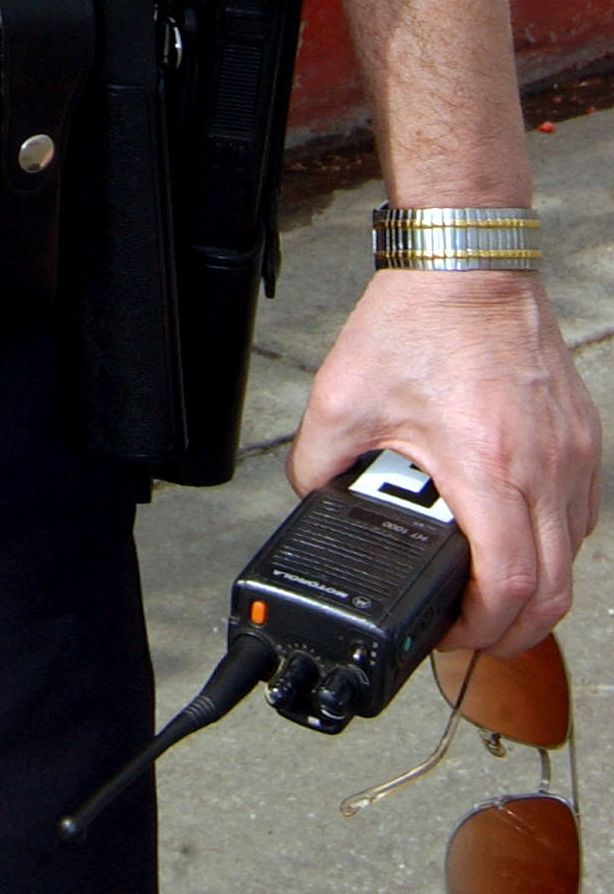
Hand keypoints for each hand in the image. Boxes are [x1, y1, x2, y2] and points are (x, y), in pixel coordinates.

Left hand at [289, 270, 602, 656]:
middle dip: (512, 631)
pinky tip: (513, 537)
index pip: (509, 584)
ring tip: (486, 591)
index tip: (449, 630)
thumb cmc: (416, 320)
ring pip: (573, 559)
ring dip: (535, 591)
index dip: (481, 629)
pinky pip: (580, 517)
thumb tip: (313, 503)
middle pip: (553, 592)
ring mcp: (570, 454)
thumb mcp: (340, 398)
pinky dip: (552, 546)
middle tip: (470, 631)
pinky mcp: (580, 439)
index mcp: (486, 464)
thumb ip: (316, 464)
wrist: (466, 261)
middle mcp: (542, 467)